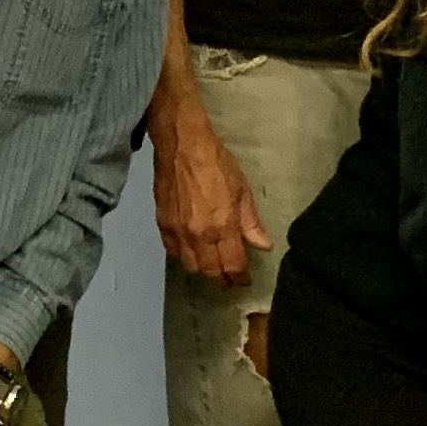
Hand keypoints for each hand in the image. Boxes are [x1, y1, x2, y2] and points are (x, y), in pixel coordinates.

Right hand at [149, 89, 269, 285]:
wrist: (182, 145)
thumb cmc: (217, 163)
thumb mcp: (242, 190)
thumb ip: (251, 222)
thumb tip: (264, 245)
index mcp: (222, 227)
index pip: (233, 265)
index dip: (240, 277)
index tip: (245, 280)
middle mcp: (199, 235)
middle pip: (210, 272)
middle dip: (222, 279)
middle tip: (230, 278)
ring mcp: (178, 232)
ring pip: (190, 267)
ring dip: (203, 271)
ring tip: (213, 267)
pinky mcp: (162, 224)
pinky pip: (173, 252)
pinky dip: (184, 257)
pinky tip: (192, 251)